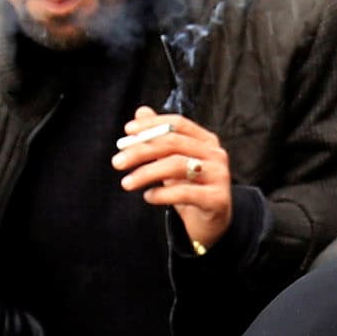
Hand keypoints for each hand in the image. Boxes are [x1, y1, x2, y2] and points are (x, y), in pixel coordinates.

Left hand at [114, 109, 231, 251]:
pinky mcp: (217, 199)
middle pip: (174, 143)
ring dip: (146, 173)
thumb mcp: (172, 162)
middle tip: (117, 162)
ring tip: (126, 183)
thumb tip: (141, 112)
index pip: (178, 124)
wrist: (211, 224)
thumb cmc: (190, 189)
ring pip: (177, 165)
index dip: (152, 125)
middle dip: (141, 151)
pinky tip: (148, 197)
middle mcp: (216, 155)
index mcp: (206, 141)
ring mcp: (219, 176)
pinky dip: (162, 194)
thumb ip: (159, 138)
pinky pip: (184, 192)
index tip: (127, 131)